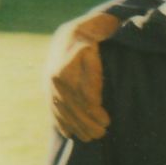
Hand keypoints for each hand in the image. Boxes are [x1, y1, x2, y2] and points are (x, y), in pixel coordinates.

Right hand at [47, 11, 118, 140]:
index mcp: (70, 55)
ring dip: (77, 125)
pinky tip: (71, 134)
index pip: (80, 89)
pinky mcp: (47, 90)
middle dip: (86, 121)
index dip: (93, 108)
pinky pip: (52, 108)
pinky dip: (61, 122)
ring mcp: (49, 81)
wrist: (71, 34)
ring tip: (92, 137)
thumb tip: (118, 28)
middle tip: (103, 132)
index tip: (107, 120)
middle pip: (71, 102)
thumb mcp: (104, 27)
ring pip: (62, 107)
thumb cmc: (96, 31)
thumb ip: (111, 31)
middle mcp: (55, 70)